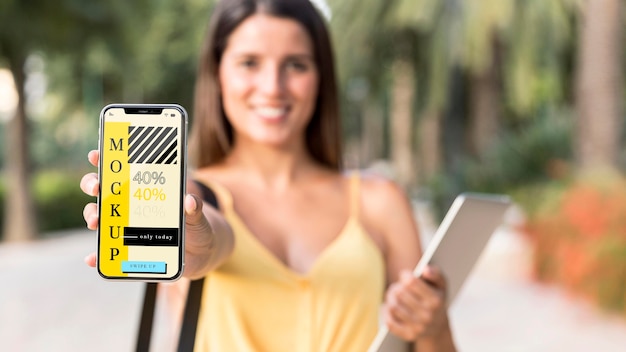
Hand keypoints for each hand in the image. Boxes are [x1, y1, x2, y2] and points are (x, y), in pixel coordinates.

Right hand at [79, 150, 219, 274]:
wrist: (199, 253)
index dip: (105, 160)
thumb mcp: (198, 217)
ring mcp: (126, 228)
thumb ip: (195, 209)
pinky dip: (97, 256)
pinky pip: (107, 253)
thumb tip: (190, 201)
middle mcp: (130, 207)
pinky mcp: (127, 251)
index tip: (96, 155)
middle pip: (103, 191)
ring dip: (92, 217)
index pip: (121, 171)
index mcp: (146, 191)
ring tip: (96, 221)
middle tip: (96, 187)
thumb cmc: (196, 227)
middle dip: (93, 184)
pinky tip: (93, 258)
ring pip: (100, 218)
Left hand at [383, 266, 447, 340]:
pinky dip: (386, 312)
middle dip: (397, 286)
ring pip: (393, 306)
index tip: (406, 275)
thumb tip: (424, 269)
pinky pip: (389, 322)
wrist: (437, 327)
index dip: (405, 275)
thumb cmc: (436, 299)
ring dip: (391, 298)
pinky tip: (389, 306)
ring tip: (395, 295)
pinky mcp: (408, 335)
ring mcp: (418, 327)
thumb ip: (435, 273)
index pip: (411, 283)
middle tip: (399, 286)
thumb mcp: (441, 285)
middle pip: (400, 293)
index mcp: (435, 301)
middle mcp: (427, 315)